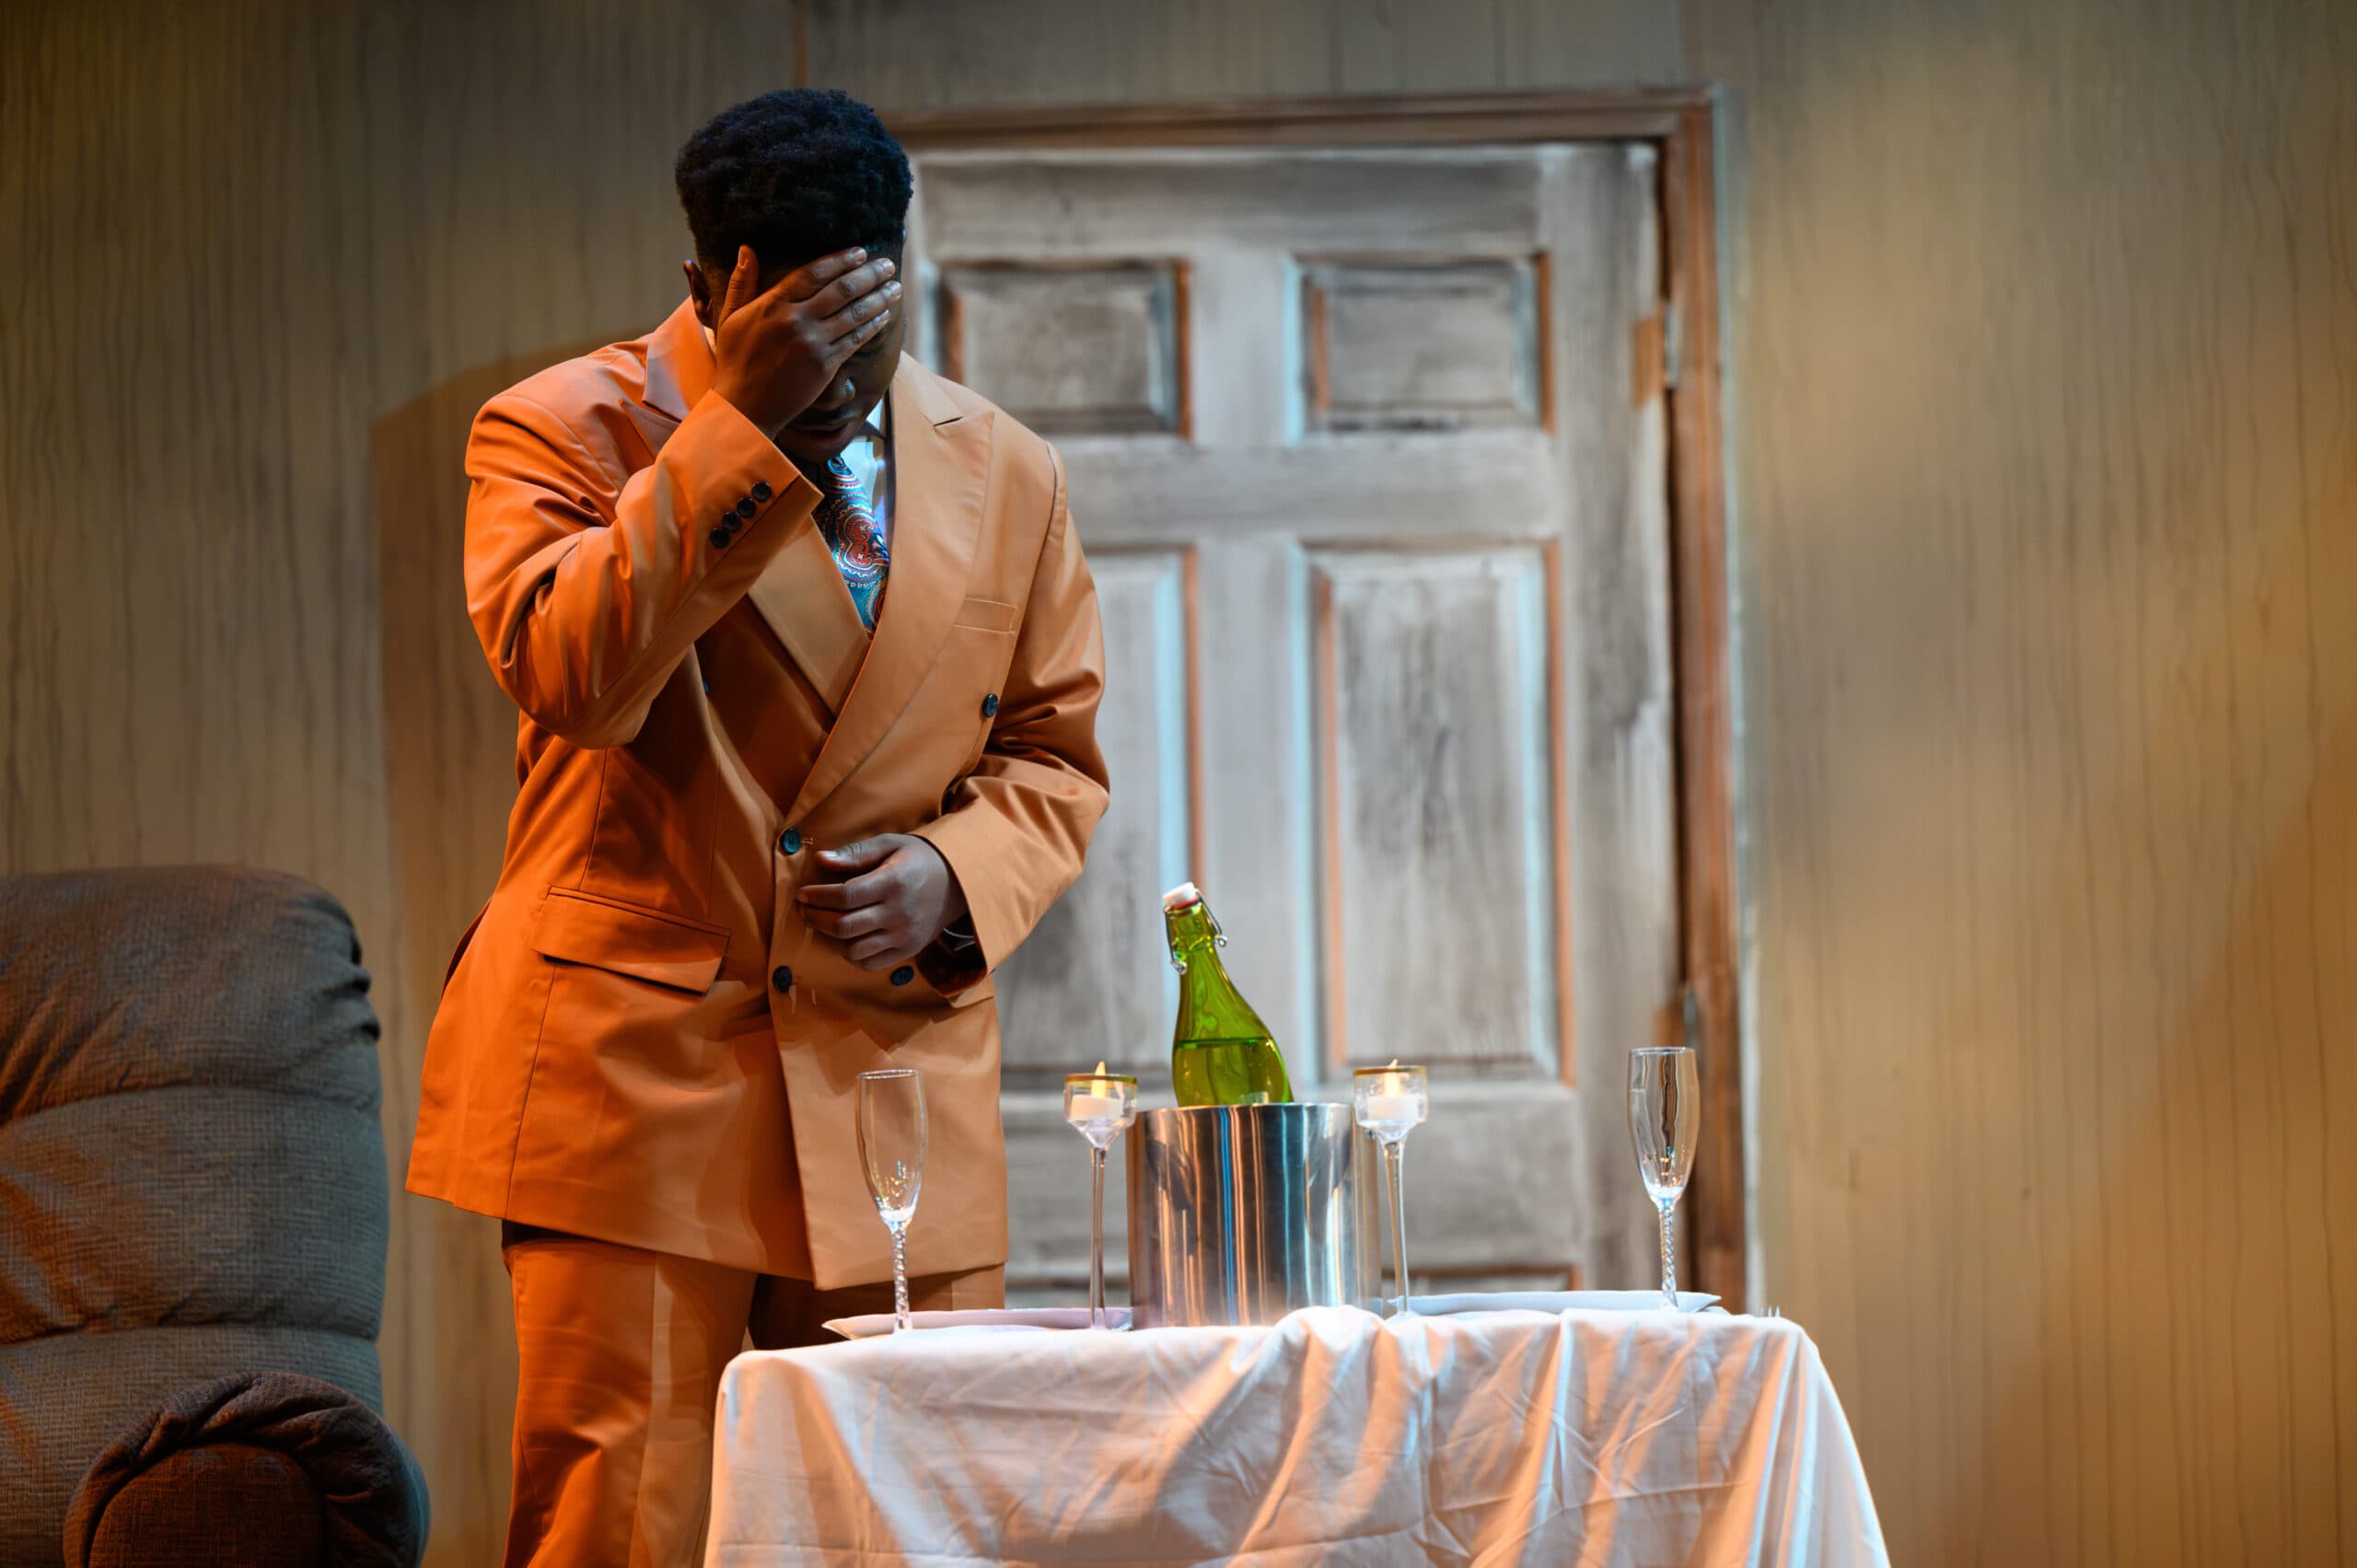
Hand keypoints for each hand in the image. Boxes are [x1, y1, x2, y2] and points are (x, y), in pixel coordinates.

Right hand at [707, 244, 900, 439]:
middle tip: (888, 264)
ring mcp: (813, 344)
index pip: (813, 273)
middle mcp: (796, 320)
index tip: (861, 252)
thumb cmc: (735, 361)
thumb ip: (741, 283)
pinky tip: (884, 316)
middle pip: (841, 290)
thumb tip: (747, 249)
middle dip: (869, 275)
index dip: (840, 260)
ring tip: (895, 287)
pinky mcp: (826, 366)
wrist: (744, 407)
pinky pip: (855, 340)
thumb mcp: (730, 317)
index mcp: (773, 304)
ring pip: (854, 314)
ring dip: (879, 298)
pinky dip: (872, 326)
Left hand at [796, 835, 968, 970]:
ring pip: (854, 949)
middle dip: (815, 918)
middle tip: (803, 908)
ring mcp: (904, 935)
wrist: (959, 883)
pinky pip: (871, 963)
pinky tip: (847, 938)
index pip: (845, 896)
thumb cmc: (919, 859)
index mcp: (893, 882)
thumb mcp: (891, 845)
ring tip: (822, 922)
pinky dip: (852, 955)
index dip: (818, 896)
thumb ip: (856, 853)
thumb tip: (821, 860)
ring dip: (831, 937)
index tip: (803, 893)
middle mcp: (899, 912)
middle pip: (844, 925)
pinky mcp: (908, 951)